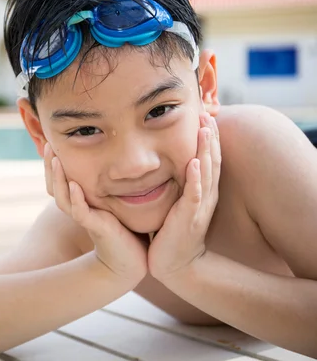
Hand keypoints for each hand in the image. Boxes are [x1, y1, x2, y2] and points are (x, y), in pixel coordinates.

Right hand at [44, 143, 147, 281]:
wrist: (133, 261)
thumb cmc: (127, 231)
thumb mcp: (117, 201)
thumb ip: (113, 185)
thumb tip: (118, 160)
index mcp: (81, 202)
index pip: (60, 180)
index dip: (54, 164)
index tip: (54, 142)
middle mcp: (78, 209)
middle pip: (55, 187)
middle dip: (51, 166)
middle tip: (49, 145)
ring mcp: (85, 218)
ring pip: (62, 197)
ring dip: (58, 178)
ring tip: (56, 160)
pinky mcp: (95, 228)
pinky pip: (80, 212)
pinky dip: (76, 199)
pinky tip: (74, 185)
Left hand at [148, 113, 220, 281]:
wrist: (174, 265)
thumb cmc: (172, 234)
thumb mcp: (177, 205)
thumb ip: (177, 187)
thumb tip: (167, 167)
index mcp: (202, 192)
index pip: (208, 160)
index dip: (208, 139)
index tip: (204, 117)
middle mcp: (205, 196)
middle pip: (212, 161)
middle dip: (210, 137)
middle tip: (208, 113)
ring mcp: (199, 207)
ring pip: (206, 173)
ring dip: (206, 150)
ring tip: (206, 129)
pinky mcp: (189, 218)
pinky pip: (194, 194)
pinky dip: (196, 178)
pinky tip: (195, 163)